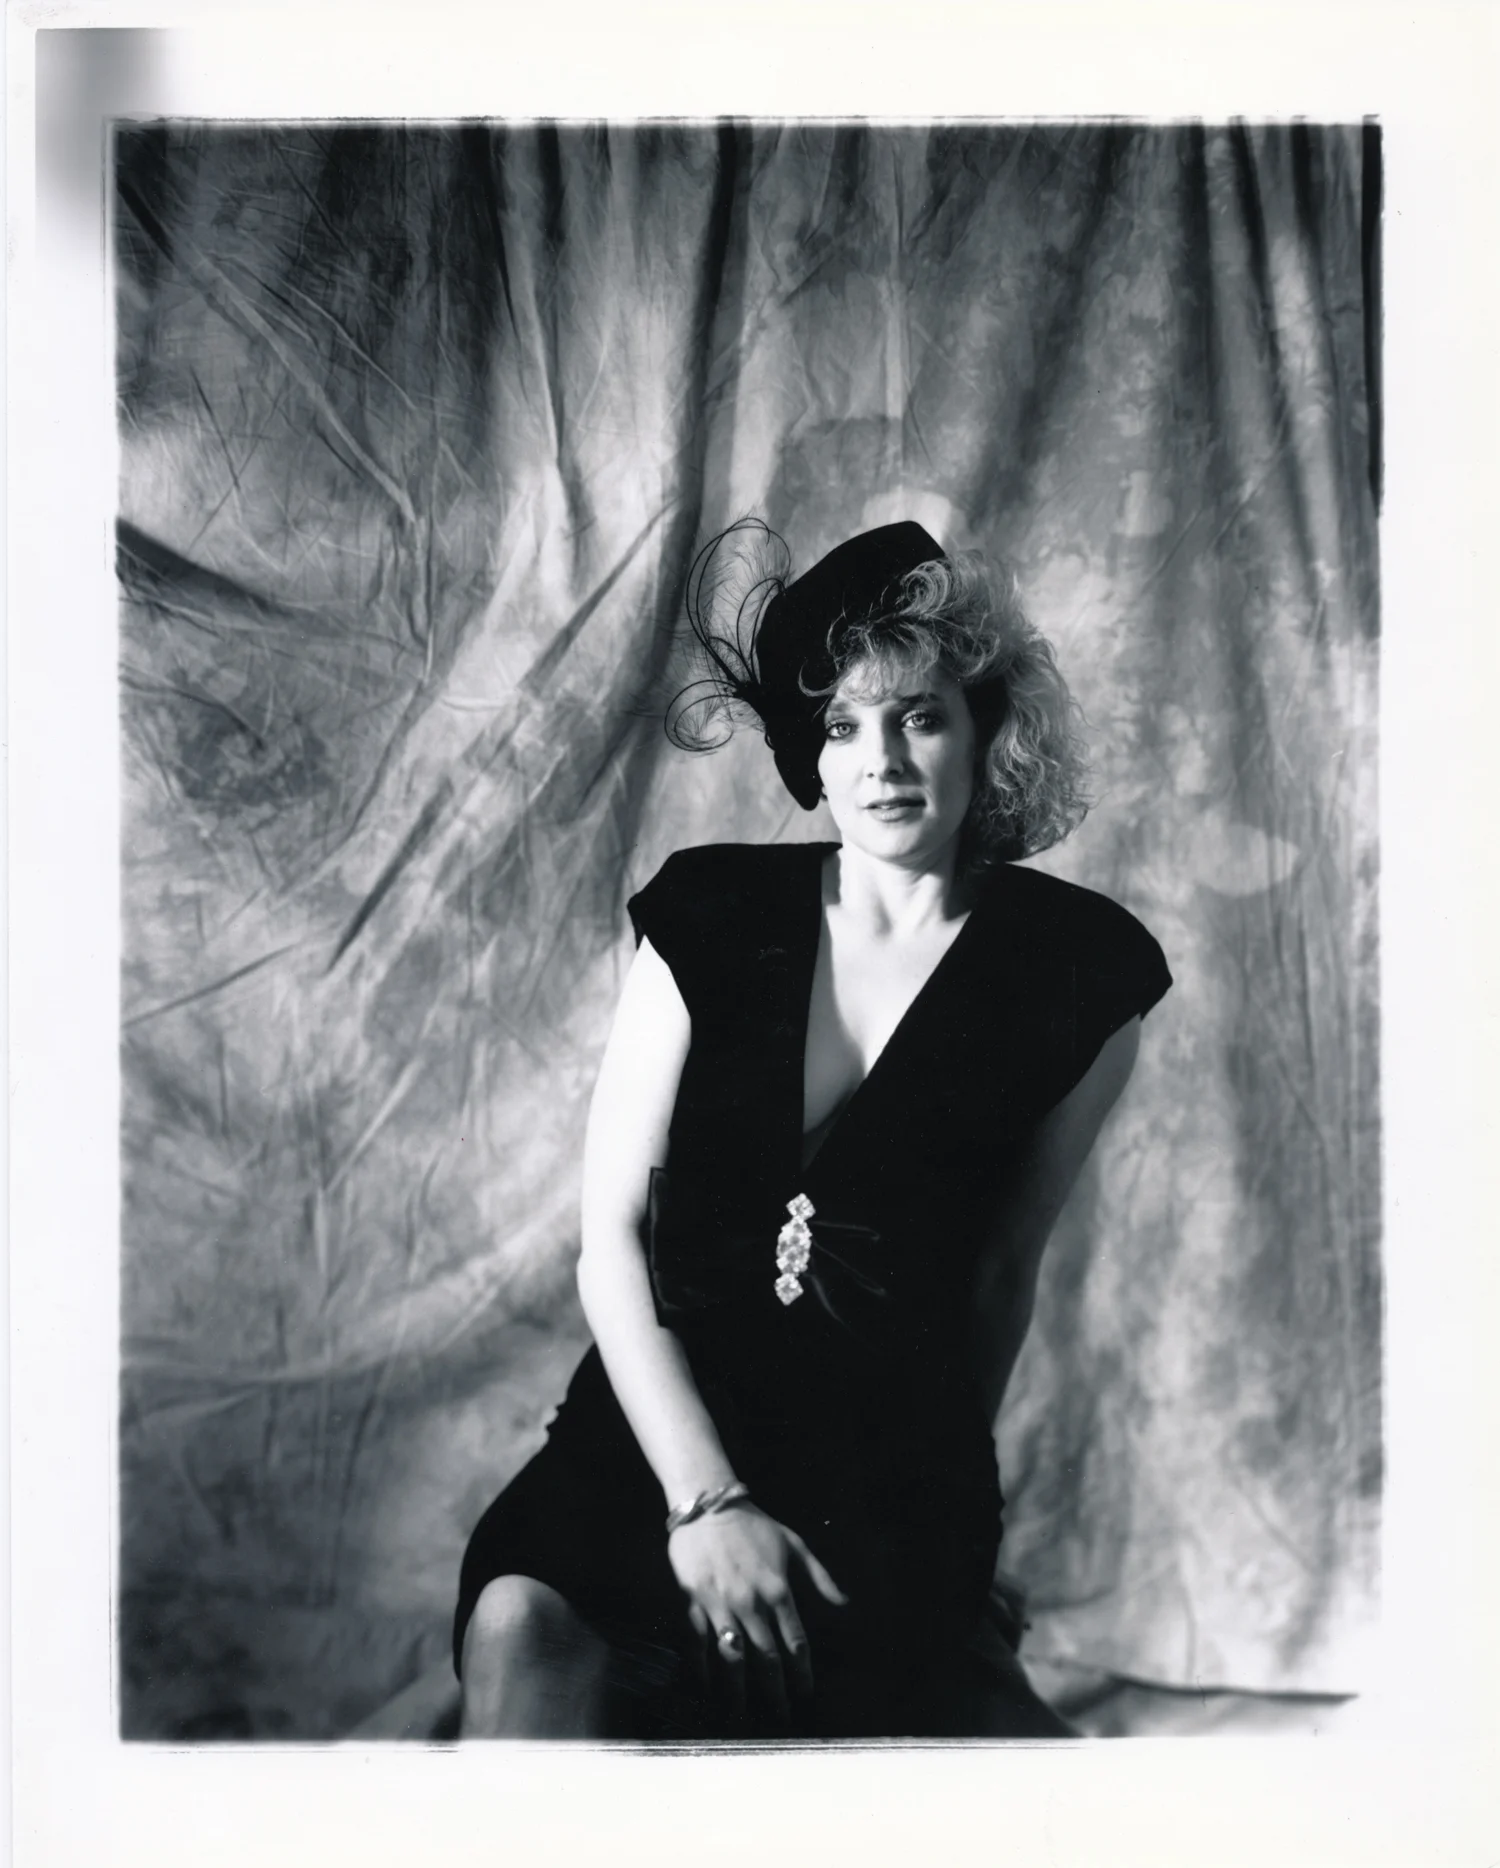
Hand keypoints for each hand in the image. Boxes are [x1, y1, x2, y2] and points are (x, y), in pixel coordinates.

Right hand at [667, 1504, 847, 1725]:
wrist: (708, 1507)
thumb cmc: (754, 1525)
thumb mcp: (794, 1544)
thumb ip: (820, 1577)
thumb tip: (844, 1604)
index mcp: (779, 1590)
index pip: (796, 1642)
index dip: (802, 1672)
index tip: (805, 1693)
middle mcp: (751, 1603)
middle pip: (767, 1658)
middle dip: (775, 1691)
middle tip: (781, 1716)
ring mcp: (720, 1604)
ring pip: (732, 1657)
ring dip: (738, 1690)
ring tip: (742, 1715)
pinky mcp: (693, 1601)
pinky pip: (697, 1642)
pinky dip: (701, 1667)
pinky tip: (707, 1685)